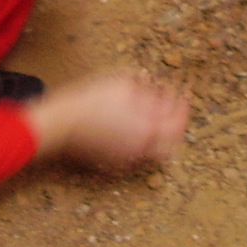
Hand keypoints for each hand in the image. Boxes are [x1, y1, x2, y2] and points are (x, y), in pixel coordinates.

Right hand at [25, 74, 188, 171]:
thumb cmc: (90, 100)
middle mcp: (142, 147)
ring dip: (161, 135)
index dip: (184, 105)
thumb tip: (161, 90)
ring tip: (156, 117)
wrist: (62, 123)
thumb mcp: (123, 84)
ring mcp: (128, 157)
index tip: (184, 93)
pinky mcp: (115, 161)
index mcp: (148, 128)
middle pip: (172, 143)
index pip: (178, 121)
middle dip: (177, 126)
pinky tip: (136, 127)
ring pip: (156, 151)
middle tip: (176, 110)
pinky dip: (144, 142)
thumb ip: (148, 90)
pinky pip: (138, 154)